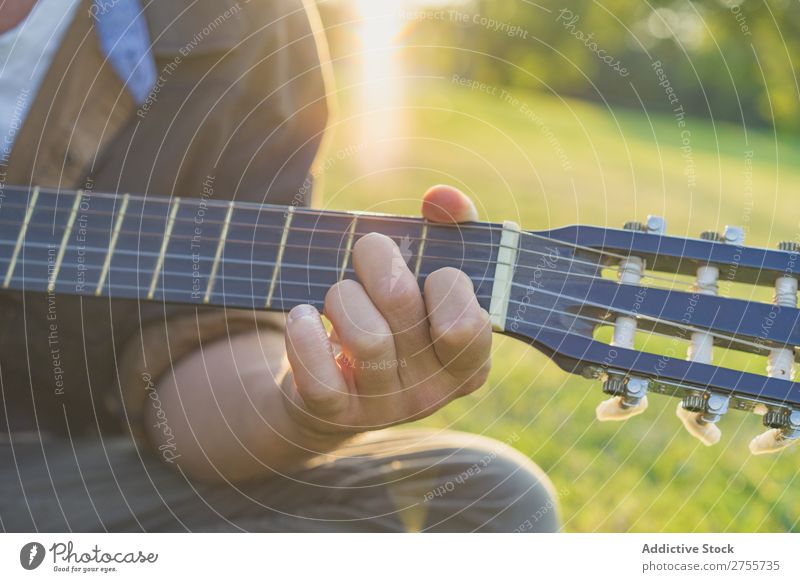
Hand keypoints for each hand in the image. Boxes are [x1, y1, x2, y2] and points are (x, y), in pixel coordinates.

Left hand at [282, 185, 491, 435]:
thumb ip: (450, 231)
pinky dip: (304, 337)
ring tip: (338, 294)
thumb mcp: (429, 277)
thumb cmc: (394, 318)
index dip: (446, 283)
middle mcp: (431, 391)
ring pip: (364, 337)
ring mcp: (384, 408)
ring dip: (342, 295)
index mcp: (468, 361)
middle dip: (377, 260)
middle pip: (402, 306)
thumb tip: (442, 199)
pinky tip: (303, 317)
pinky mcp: (335, 414)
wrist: (339, 386)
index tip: (430, 273)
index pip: (467, 323)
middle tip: (368, 252)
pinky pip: (318, 378)